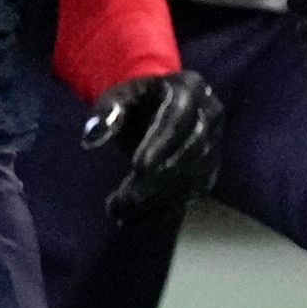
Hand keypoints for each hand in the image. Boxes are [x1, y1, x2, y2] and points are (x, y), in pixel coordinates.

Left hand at [89, 69, 224, 224]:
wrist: (160, 105)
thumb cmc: (136, 100)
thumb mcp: (119, 96)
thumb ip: (107, 112)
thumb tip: (91, 136)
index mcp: (189, 88)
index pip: (178, 118)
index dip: (160, 144)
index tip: (137, 167)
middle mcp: (210, 115)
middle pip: (189, 151)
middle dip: (156, 179)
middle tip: (122, 200)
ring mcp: (215, 144)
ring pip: (192, 177)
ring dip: (157, 200)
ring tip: (121, 213)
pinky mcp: (211, 168)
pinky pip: (192, 193)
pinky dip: (164, 208)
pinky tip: (136, 218)